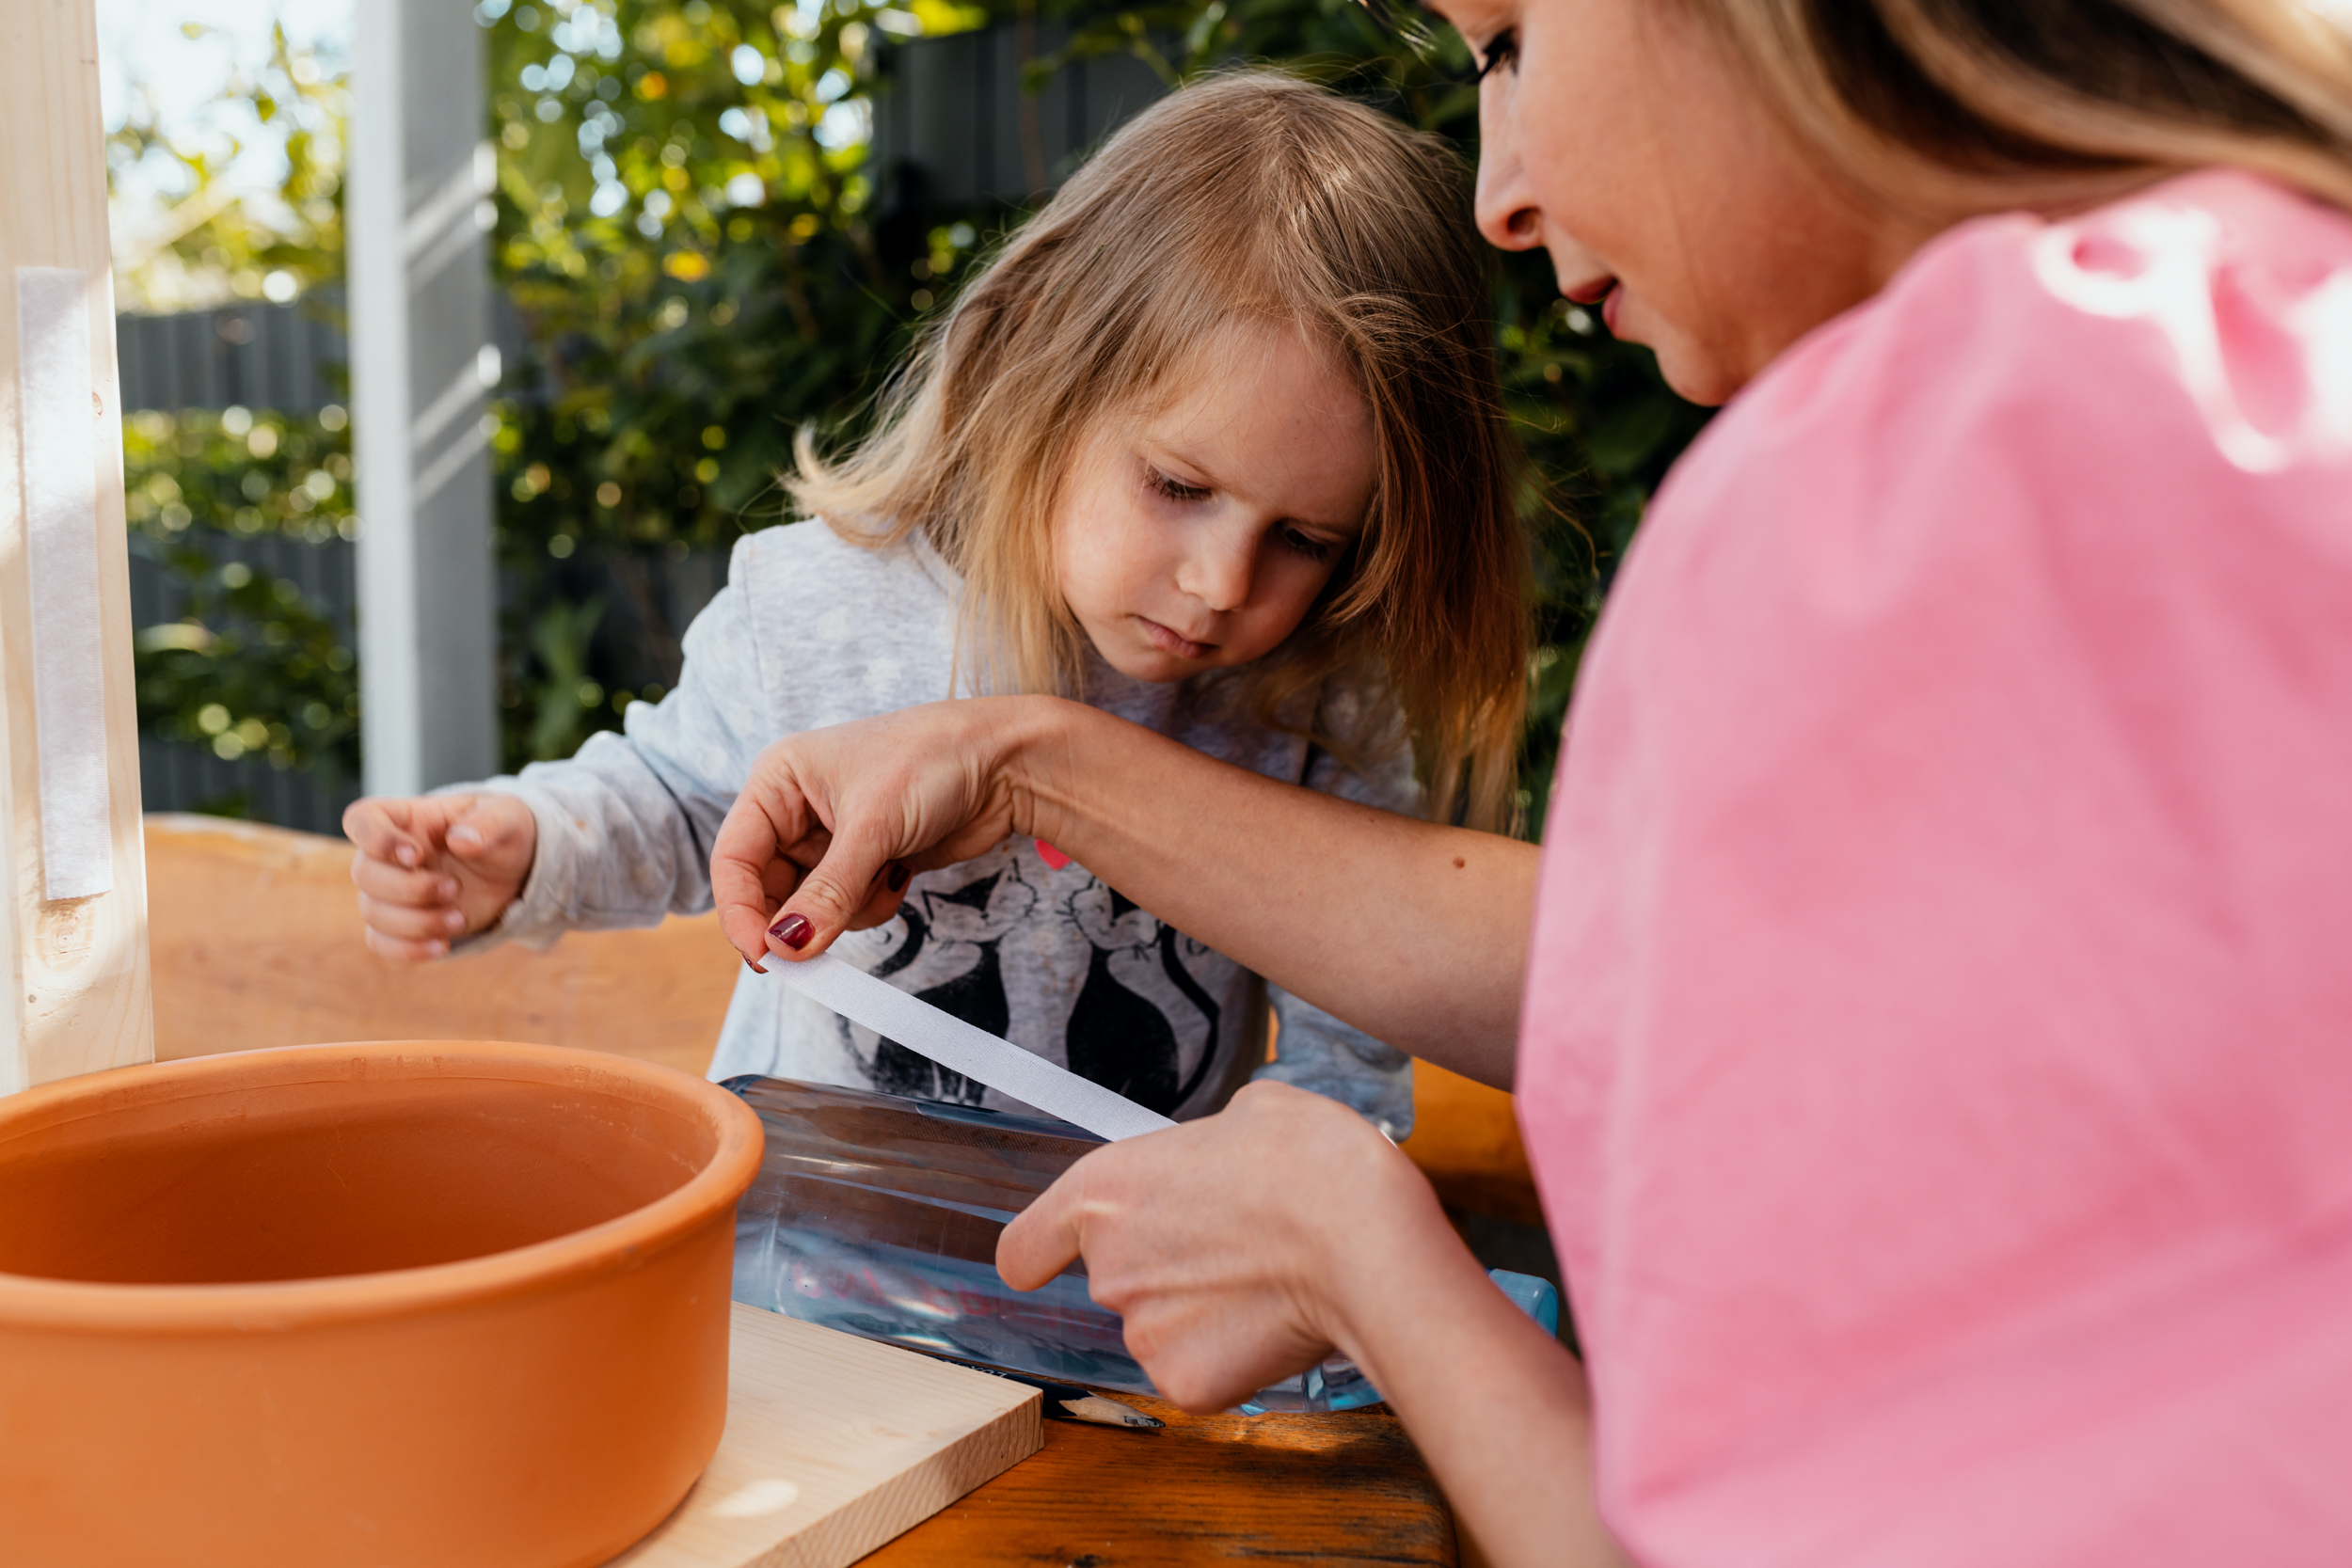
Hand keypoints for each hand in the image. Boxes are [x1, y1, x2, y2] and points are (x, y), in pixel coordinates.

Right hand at [344, 792, 537, 959]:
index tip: (416, 856)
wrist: (514, 873)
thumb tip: (460, 840)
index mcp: (407, 818)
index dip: (378, 840)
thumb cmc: (502, 835)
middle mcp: (388, 855)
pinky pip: (380, 942)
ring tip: (461, 918)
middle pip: (364, 873)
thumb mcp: (508, 818)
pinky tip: (443, 945)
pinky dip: (407, 949)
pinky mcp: (400, 924)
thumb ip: (489, 823)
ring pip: (372, 912)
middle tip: (455, 888)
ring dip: (417, 922)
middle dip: (410, 888)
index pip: (362, 820)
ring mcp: (390, 891)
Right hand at [711, 697, 1052, 967]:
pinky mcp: (865, 861)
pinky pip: (846, 908)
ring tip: (885, 876)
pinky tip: (900, 874)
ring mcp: (831, 837)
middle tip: (818, 950)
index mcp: (778, 781)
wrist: (1007, 764)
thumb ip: (828, 893)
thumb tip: (786, 947)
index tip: (763, 955)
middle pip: (768, 890)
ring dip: (845, 910)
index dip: (741, 912)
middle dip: (800, 918)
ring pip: (809, 907)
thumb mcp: (873, 828)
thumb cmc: (935, 760)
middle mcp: (796, 809)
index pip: (734, 859)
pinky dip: (870, 906)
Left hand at [996, 1080, 1459, 1411]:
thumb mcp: (1255, 1111)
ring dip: (1205, 1310)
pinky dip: (1237, 1354)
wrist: (1364, 1243)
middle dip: (1170, 1267)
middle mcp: (1109, 1268)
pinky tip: (1279, 1320)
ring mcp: (1144, 1333)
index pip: (1026, 1245)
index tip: (1050, 1259)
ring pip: (1166, 1326)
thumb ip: (1212, 1140)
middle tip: (1237, 1241)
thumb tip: (1229, 1150)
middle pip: (1121, 1279)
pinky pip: (1203, 1370)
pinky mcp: (1187, 1385)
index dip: (1042, 1252)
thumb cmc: (1311, 1167)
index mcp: (1106, 1191)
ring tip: (1271, 1275)